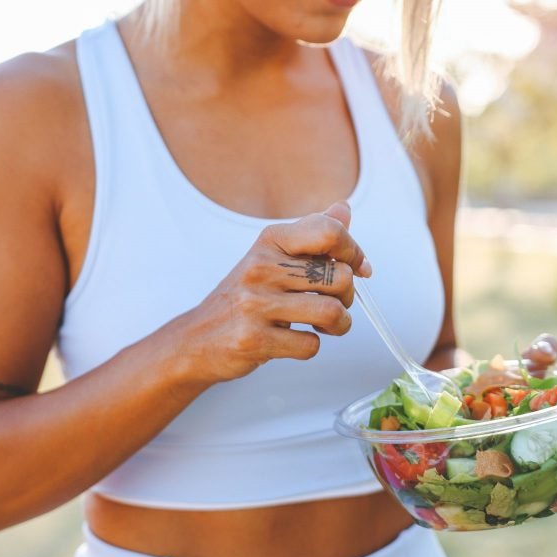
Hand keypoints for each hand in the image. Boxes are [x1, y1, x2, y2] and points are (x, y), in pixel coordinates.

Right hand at [181, 201, 370, 383]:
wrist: (197, 339)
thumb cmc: (243, 297)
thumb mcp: (272, 258)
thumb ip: (311, 235)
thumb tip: (344, 210)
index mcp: (270, 241)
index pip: (329, 231)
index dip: (354, 251)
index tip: (359, 266)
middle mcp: (261, 267)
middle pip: (340, 276)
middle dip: (348, 296)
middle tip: (334, 303)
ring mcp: (256, 304)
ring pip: (331, 312)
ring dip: (339, 325)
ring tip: (325, 325)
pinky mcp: (254, 340)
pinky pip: (311, 345)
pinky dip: (312, 346)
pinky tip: (295, 340)